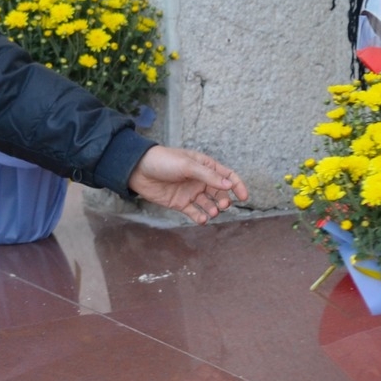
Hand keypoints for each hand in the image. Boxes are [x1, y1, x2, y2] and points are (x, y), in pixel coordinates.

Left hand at [127, 145, 247, 223]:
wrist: (137, 170)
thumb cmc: (163, 161)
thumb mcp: (188, 165)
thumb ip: (209, 176)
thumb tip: (229, 186)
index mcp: (204, 166)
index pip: (227, 176)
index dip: (237, 185)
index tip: (243, 196)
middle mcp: (199, 179)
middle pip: (220, 193)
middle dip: (224, 200)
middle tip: (223, 205)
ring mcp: (190, 192)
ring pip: (209, 204)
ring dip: (213, 209)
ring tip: (212, 212)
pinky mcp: (180, 203)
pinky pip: (195, 212)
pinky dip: (201, 217)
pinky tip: (202, 219)